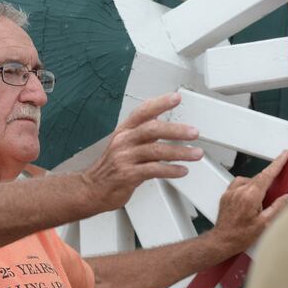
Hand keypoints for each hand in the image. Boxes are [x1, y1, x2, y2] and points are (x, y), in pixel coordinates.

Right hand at [82, 93, 202, 209]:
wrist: (92, 189)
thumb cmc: (111, 168)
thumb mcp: (124, 145)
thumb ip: (143, 134)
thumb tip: (163, 121)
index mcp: (124, 132)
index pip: (142, 112)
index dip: (159, 103)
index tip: (176, 98)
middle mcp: (123, 141)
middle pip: (152, 129)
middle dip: (176, 130)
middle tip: (194, 132)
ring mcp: (125, 158)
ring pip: (156, 150)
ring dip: (180, 152)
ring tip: (196, 153)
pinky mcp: (128, 175)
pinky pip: (153, 170)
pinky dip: (170, 170)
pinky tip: (181, 170)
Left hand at [212, 150, 287, 254]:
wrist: (222, 240)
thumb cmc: (240, 235)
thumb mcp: (265, 224)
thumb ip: (279, 207)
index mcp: (250, 196)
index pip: (266, 175)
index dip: (277, 164)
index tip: (283, 155)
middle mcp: (239, 191)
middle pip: (258, 177)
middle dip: (270, 177)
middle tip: (278, 185)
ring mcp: (230, 192)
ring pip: (248, 181)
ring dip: (258, 185)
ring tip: (263, 199)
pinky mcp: (226, 196)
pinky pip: (239, 185)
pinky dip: (247, 187)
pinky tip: (251, 198)